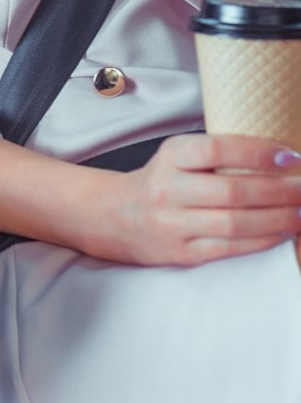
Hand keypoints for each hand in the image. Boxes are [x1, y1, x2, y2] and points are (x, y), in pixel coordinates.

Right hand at [92, 133, 300, 266]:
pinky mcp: (183, 252)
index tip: (291, 157)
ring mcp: (174, 224)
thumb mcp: (177, 156)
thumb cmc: (161, 181)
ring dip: (278, 219)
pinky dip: (262, 240)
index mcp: (170, 156)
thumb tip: (276, 157)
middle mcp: (169, 189)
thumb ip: (216, 155)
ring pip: (235, 223)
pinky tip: (282, 232)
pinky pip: (230, 248)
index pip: (217, 149)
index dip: (257, 153)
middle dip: (279, 191)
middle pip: (232, 191)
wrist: (118, 217)